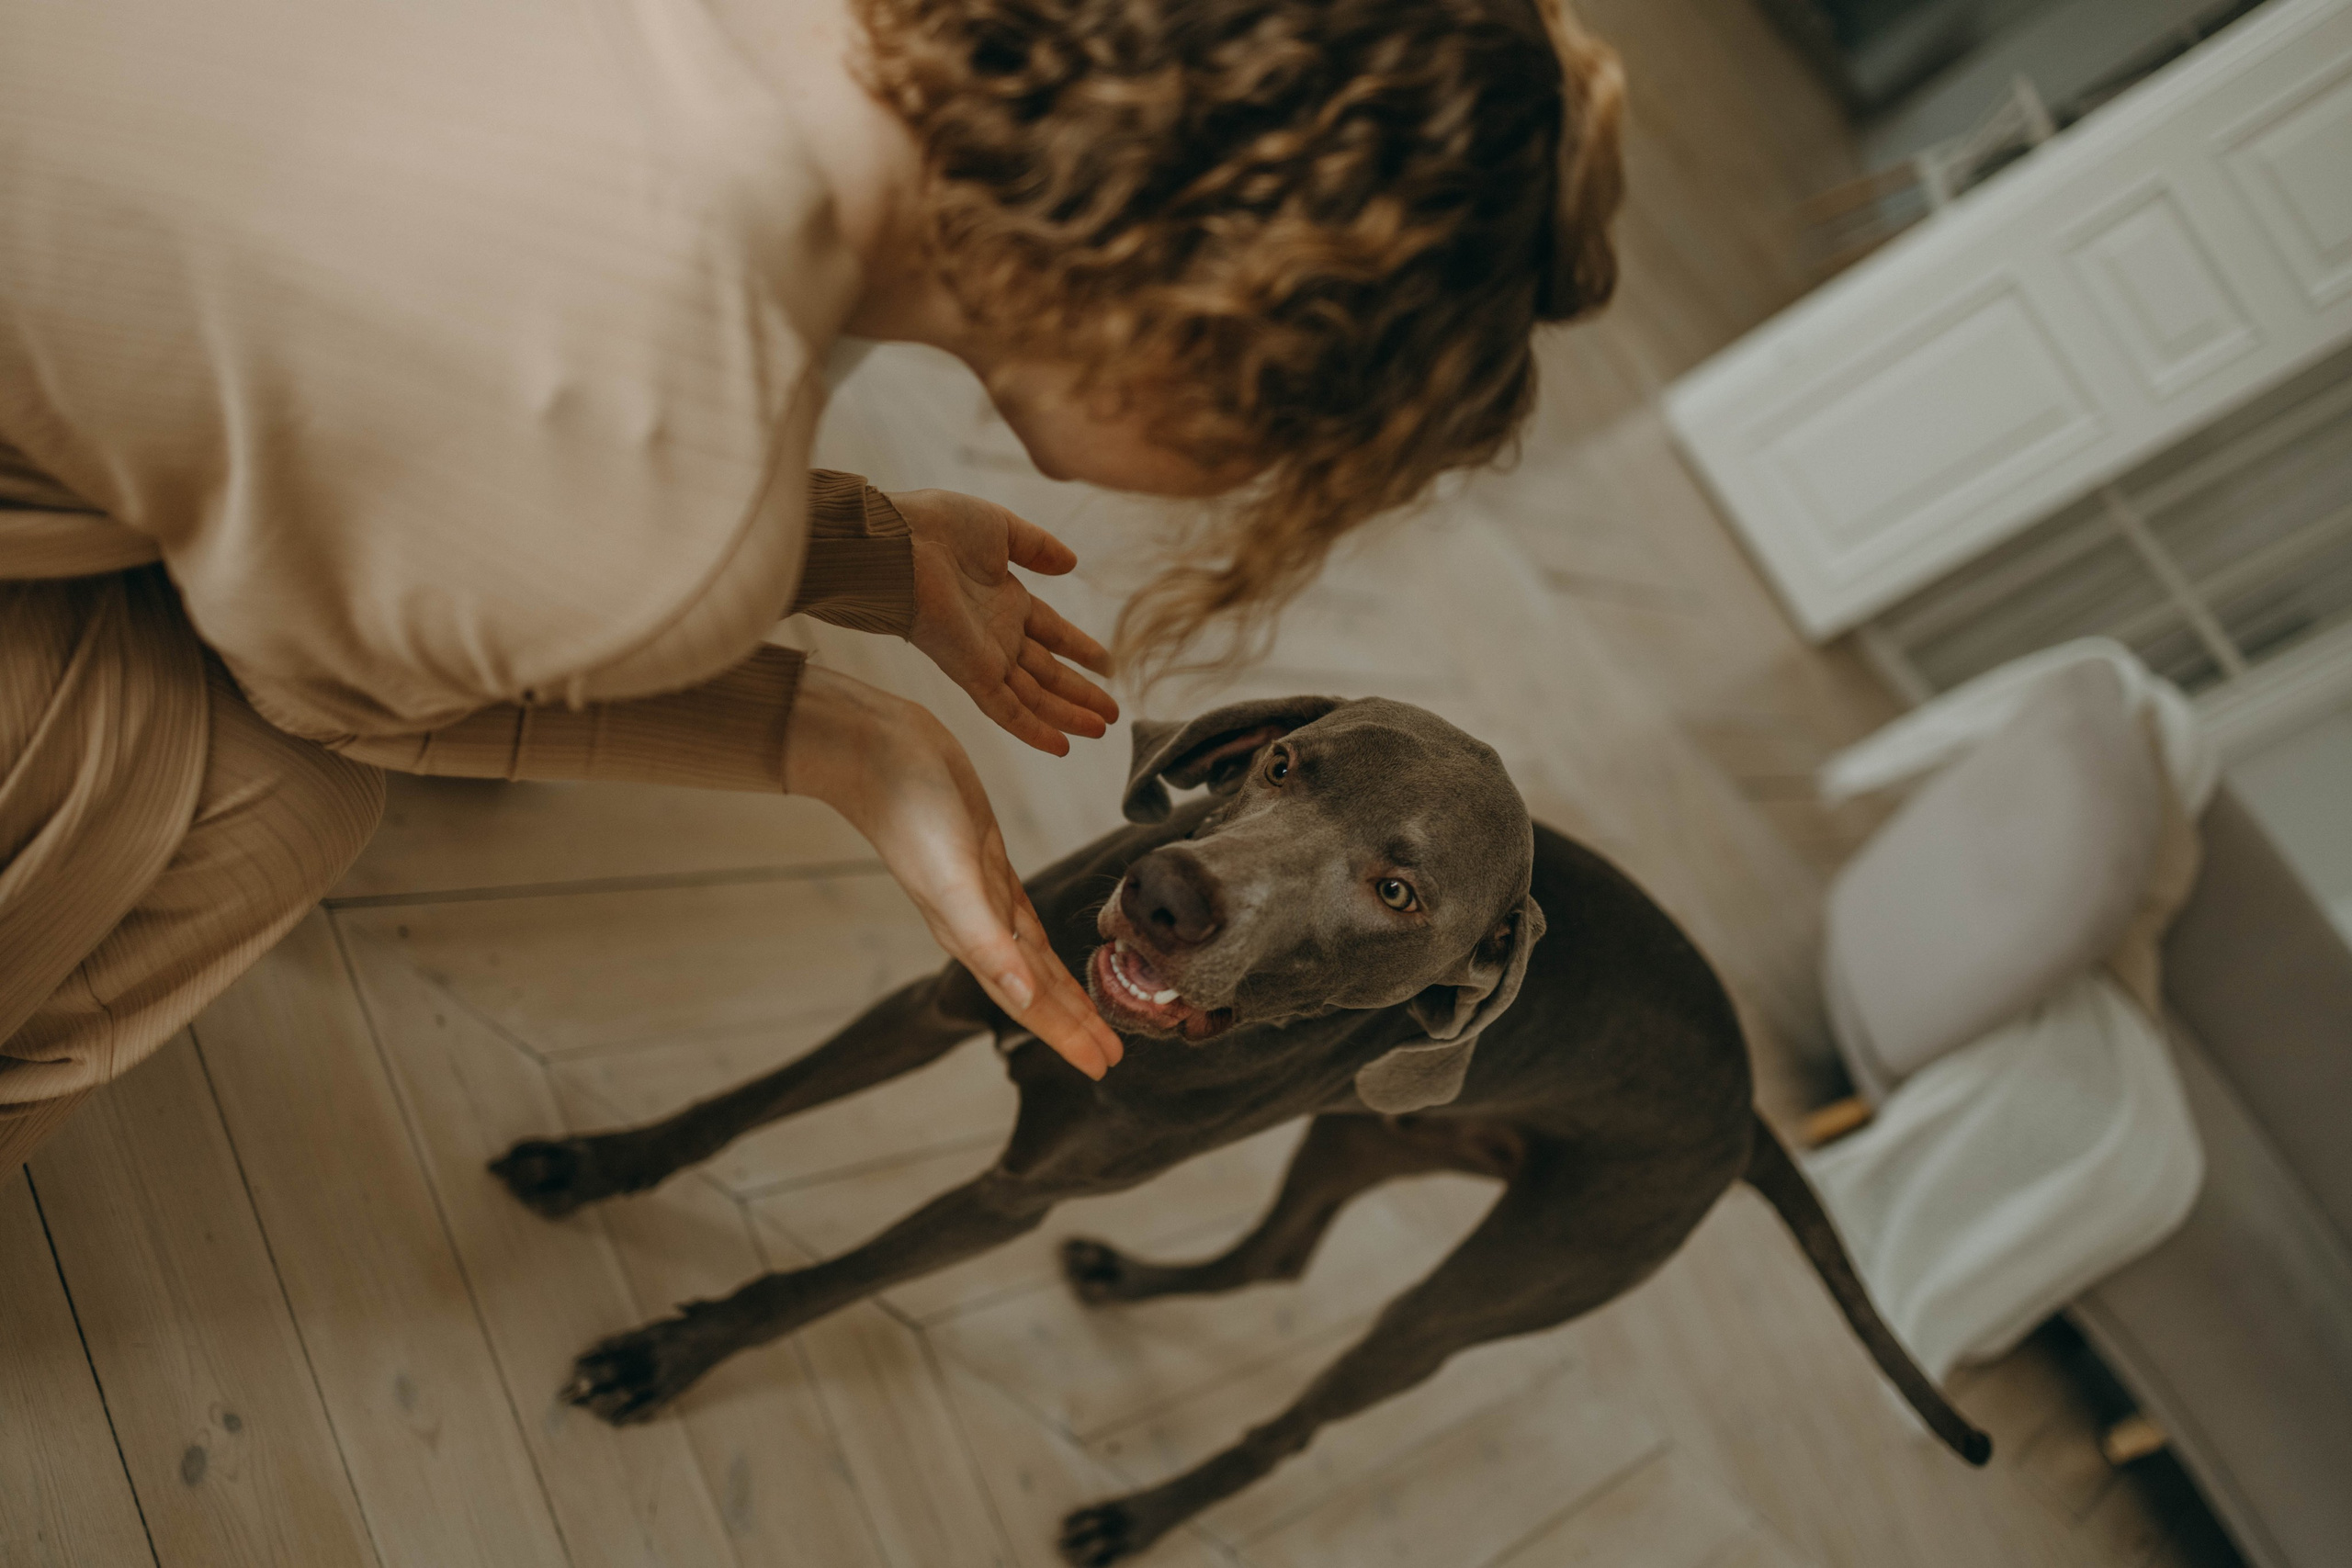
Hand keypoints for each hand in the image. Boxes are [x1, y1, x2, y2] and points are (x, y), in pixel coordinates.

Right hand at [784, 666, 1123, 1078]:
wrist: (878, 751)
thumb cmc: (911, 814)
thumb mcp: (953, 881)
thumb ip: (986, 942)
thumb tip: (1024, 997)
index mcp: (972, 937)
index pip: (1029, 1001)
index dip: (1066, 1034)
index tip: (1103, 1065)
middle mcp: (980, 925)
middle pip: (1038, 987)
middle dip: (1074, 1022)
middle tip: (1114, 1054)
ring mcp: (983, 893)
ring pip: (1034, 955)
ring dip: (1064, 989)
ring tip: (1096, 1016)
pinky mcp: (988, 859)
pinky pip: (1024, 916)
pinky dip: (1042, 940)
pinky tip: (1051, 950)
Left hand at [890, 488, 1120, 754]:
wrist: (900, 541)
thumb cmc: (938, 526)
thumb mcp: (1000, 528)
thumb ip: (1037, 546)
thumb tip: (1072, 563)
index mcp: (1005, 600)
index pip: (1051, 632)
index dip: (1079, 648)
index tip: (1107, 664)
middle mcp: (997, 634)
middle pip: (1046, 672)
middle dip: (1079, 692)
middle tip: (1112, 713)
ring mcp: (984, 657)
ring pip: (1033, 697)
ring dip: (1068, 715)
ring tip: (1102, 729)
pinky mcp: (971, 673)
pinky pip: (1006, 710)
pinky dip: (1032, 730)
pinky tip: (1062, 747)